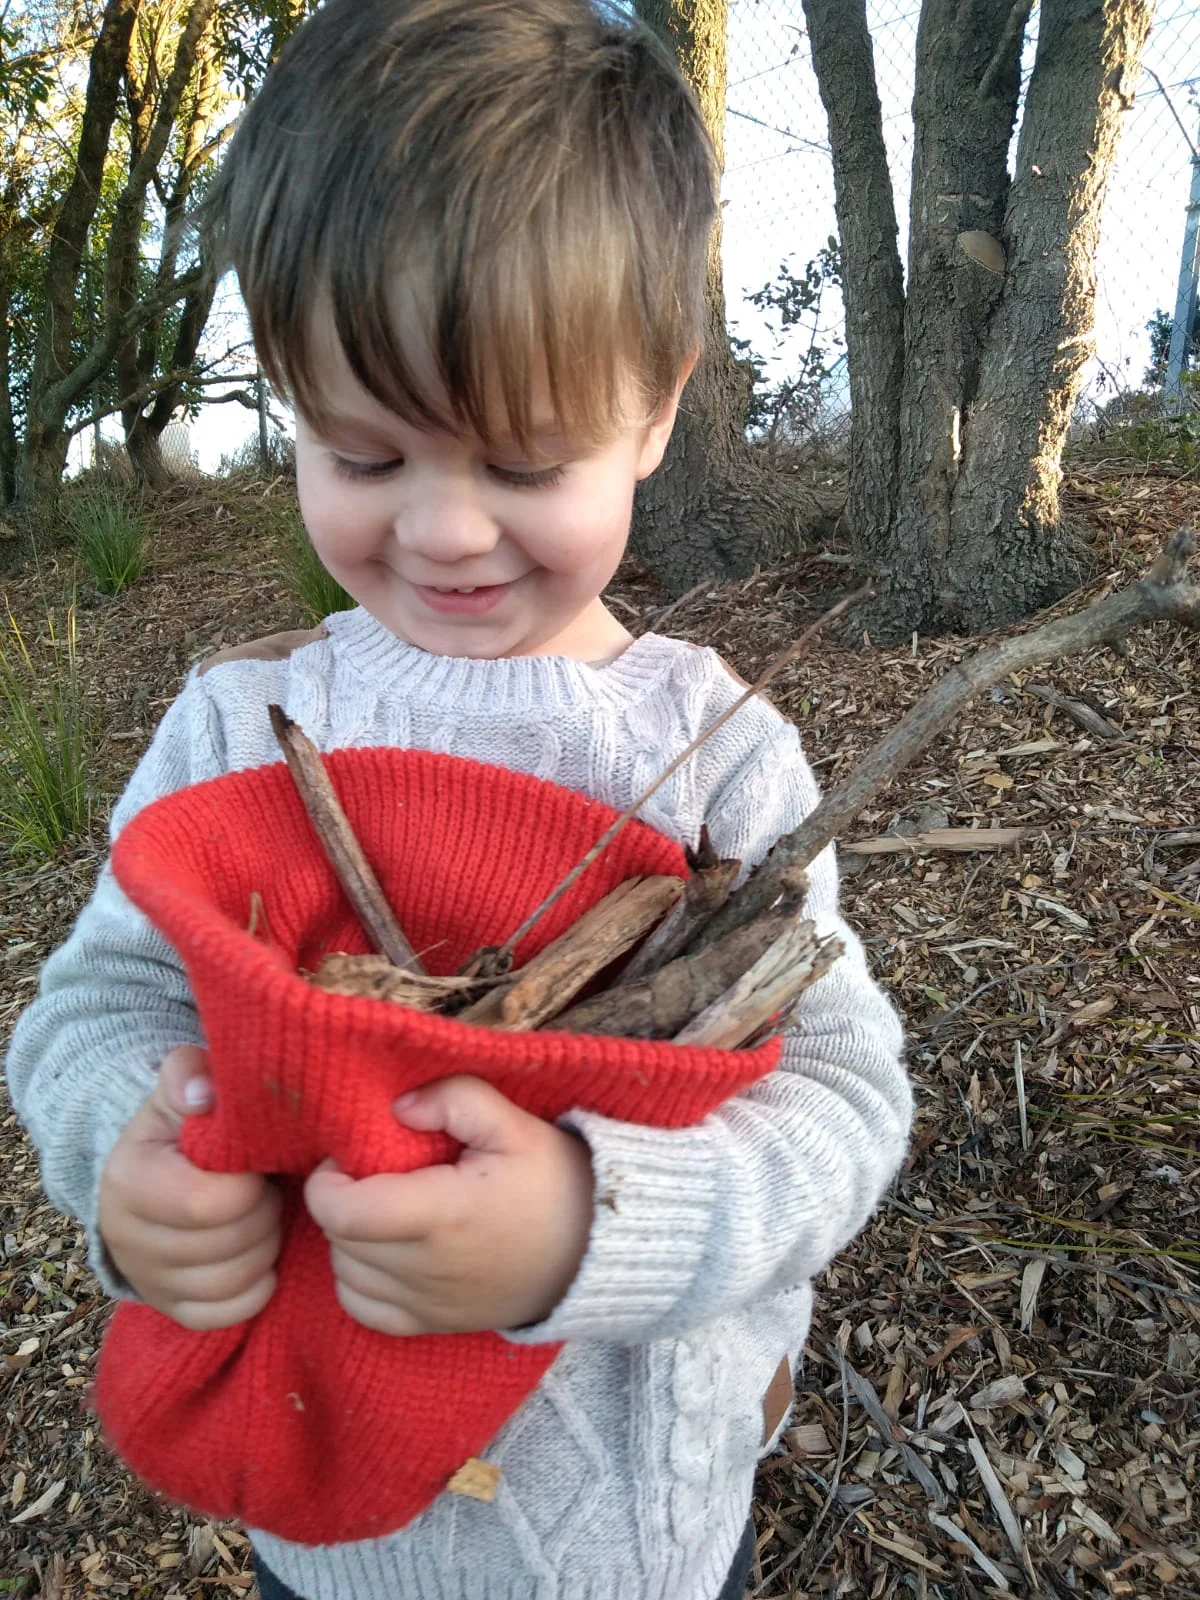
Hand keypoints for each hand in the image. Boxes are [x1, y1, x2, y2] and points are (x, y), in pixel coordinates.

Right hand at [98, 1045, 281, 1330]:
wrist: (156, 1173)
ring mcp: (149, 1280)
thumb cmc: (184, 1127)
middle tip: (269, 1189)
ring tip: (264, 1215)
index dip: (252, 1185)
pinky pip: (232, 1313)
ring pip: (235, 1282)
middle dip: (266, 1214)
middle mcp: (127, 1238)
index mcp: (129, 1180)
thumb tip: (202, 1094)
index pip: (209, 1203)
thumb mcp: (182, 1089)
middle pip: (230, 1245)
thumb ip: (190, 1074)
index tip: (258, 1165)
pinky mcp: (172, 1309)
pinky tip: (258, 1251)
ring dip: (267, 1247)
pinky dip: (257, 1285)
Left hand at [304, 1077, 593, 1335]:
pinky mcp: (433, 1325)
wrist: (597, 1250)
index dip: (327, 1182)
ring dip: (349, 1238)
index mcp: (444, 1215)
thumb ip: (456, 1099)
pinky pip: (362, 1309)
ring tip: (383, 1207)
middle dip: (341, 1200)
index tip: (349, 1157)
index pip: (342, 1213)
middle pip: (339, 1239)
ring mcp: (429, 1305)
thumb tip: (398, 1107)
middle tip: (371, 1172)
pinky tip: (384, 1251)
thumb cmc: (555, 1182)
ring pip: (344, 1273)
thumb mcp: (515, 1124)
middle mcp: (428, 1269)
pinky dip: (357, 1280)